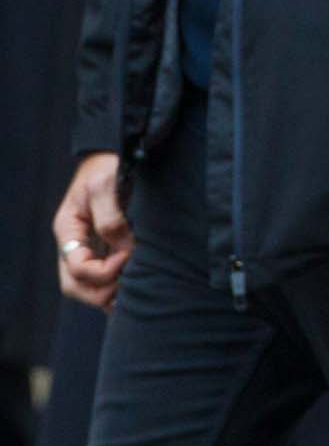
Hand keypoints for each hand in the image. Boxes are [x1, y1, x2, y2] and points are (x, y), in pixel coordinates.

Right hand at [53, 153, 132, 310]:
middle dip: (103, 292)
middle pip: (77, 286)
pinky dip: (121, 286)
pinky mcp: (108, 247)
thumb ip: (111, 219)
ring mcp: (91, 248)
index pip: (77, 268)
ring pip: (91, 287)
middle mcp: (76, 244)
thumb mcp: (105, 185)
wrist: (118, 151)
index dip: (102, 271)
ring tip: (139, 291)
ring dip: (111, 294)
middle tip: (132, 284)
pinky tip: (141, 286)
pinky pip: (107, 277)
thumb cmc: (108, 164)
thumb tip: (125, 252)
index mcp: (68, 230)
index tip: (127, 257)